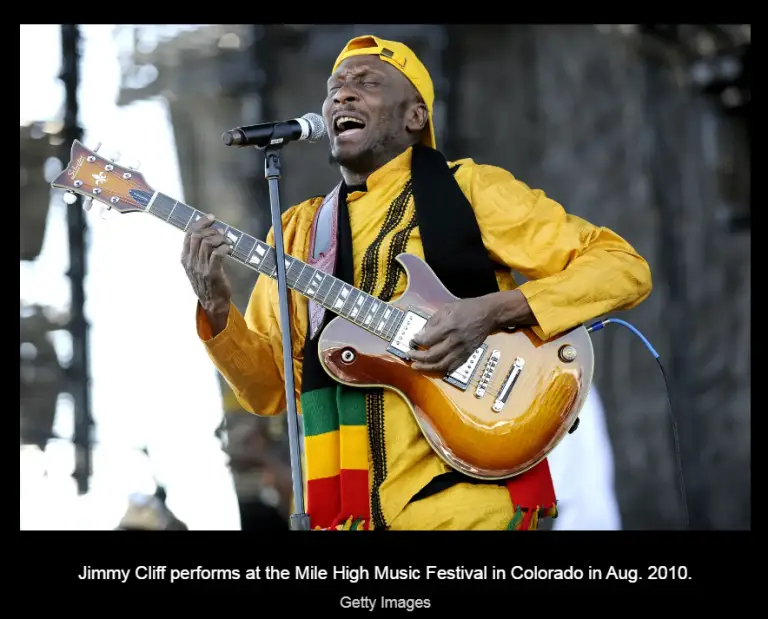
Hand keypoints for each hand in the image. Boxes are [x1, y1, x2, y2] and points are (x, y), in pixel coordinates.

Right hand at [181, 213, 232, 334]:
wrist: (212, 303)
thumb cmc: (207, 283)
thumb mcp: (196, 267)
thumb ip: (198, 252)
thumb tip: (208, 233)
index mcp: (185, 259)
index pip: (188, 234)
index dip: (200, 223)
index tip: (210, 218)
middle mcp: (190, 262)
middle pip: (197, 236)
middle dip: (211, 230)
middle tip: (222, 232)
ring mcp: (200, 268)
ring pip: (207, 243)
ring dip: (220, 238)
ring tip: (227, 241)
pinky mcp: (212, 273)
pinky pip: (217, 253)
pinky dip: (224, 247)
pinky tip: (229, 248)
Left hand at [408, 290, 534, 373]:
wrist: (488, 315)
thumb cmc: (467, 308)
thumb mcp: (448, 308)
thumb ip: (433, 320)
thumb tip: (421, 333)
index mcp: (449, 326)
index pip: (428, 339)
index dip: (417, 341)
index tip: (412, 340)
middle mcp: (455, 341)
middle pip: (432, 355)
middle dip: (418, 357)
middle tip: (409, 354)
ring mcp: (462, 350)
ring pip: (441, 365)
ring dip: (426, 367)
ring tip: (416, 366)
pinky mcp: (467, 355)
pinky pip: (452, 367)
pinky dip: (441, 369)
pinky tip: (433, 368)